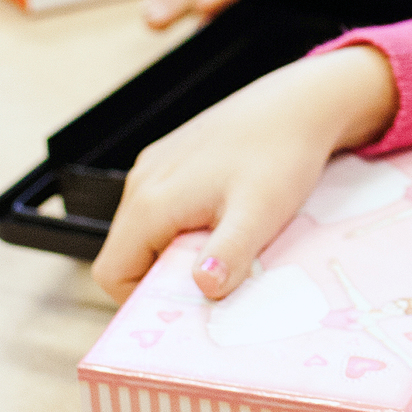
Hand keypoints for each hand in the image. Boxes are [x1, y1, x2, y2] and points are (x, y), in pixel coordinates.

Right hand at [91, 46, 400, 302]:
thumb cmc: (280, 153)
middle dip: (162, 278)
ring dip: (176, 253)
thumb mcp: (260, 213)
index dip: (138, 302)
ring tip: (226, 250)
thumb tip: (202, 286)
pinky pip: (161, 207)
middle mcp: (142, 181)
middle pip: (126, 254)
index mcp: (150, 201)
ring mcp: (155, 167)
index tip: (184, 308)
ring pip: (144, 232)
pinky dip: (184, 227)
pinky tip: (227, 221)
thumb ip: (229, 253)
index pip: (111, 273)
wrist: (300, 102)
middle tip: (214, 283)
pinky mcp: (173, 158)